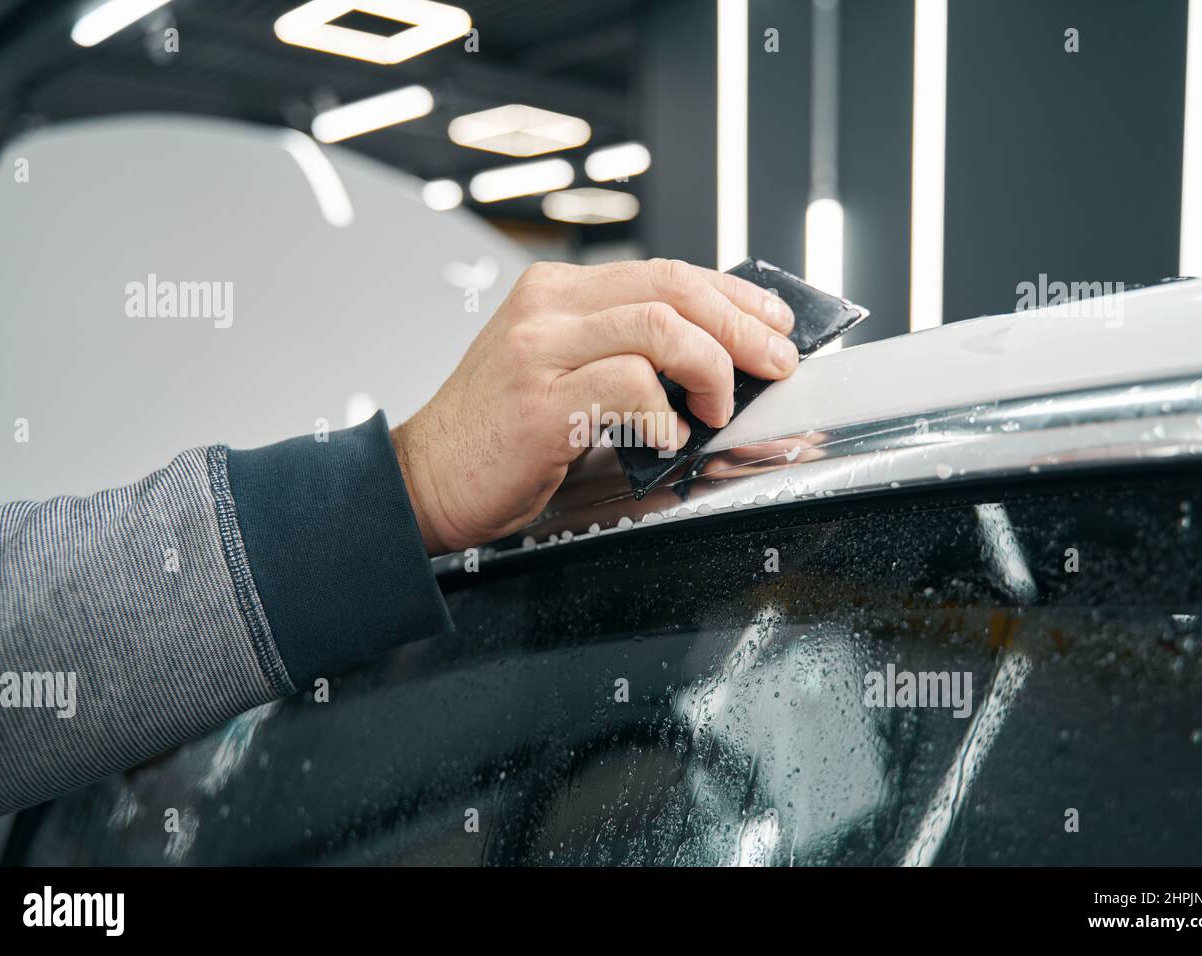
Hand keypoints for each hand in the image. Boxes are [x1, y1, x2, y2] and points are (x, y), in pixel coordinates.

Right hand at [391, 258, 797, 554]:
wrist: (425, 479)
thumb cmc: (498, 435)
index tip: (772, 320)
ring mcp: (540, 349)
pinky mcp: (539, 401)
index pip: (667, 272)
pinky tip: (667, 436)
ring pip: (660, 327)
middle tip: (776, 361)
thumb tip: (713, 355)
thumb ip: (622, 349)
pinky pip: (629, 385)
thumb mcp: (561, 370)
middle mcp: (547, 307)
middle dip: (742, 325)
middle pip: (674, 289)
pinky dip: (664, 412)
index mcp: (556, 291)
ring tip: (717, 406)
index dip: (733, 294)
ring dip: (711, 368)